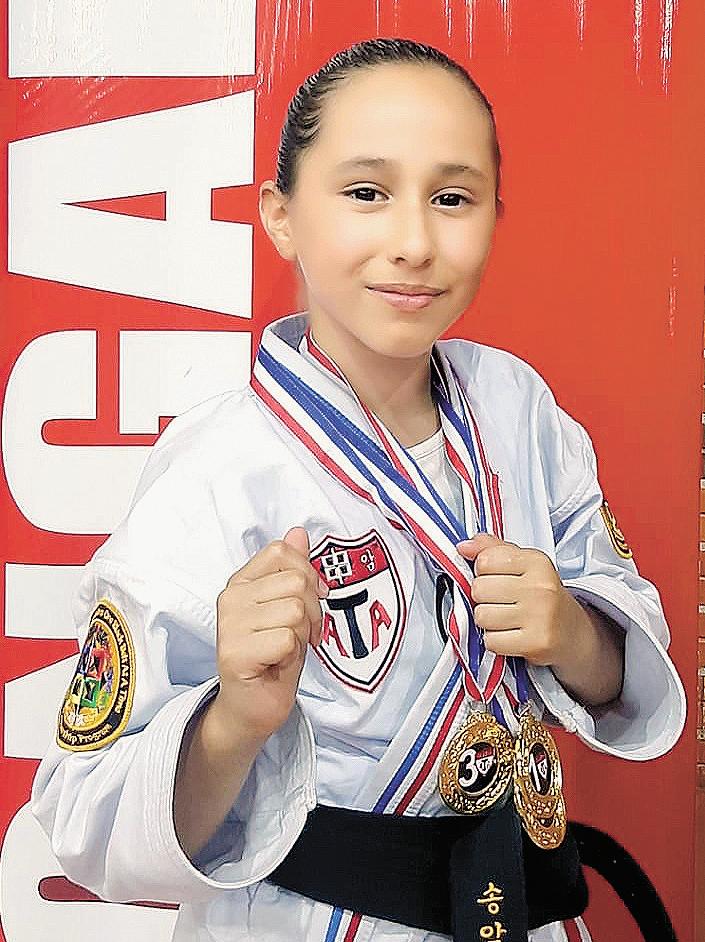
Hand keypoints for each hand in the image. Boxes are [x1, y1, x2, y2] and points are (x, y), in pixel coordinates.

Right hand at [209, 527, 327, 745]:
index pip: (282, 551)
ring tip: (286, 650)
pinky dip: (292, 655)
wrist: (252, 706)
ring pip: (295, 610)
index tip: (310, 602)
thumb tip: (298, 532)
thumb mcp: (289, 606)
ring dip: (302, 635)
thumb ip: (293, 569)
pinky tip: (276, 664)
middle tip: (300, 636)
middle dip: (312, 611)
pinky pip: (287, 638)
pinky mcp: (235, 652)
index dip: (308, 575)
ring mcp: (230, 624)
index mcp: (241, 581)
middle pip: (296, 582)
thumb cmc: (273, 655)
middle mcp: (231, 598)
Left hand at [458, 532, 583, 668]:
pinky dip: (496, 641)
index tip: (496, 578)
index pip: (485, 560)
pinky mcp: (536, 642)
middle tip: (500, 602)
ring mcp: (539, 616)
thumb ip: (492, 549)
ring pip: (482, 616)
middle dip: (483, 598)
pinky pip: (491, 641)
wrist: (573, 633)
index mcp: (536, 562)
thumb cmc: (541, 595)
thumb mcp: (523, 564)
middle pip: (479, 589)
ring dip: (488, 621)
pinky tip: (511, 635)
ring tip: (505, 619)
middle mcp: (540, 587)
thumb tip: (463, 547)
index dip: (483, 571)